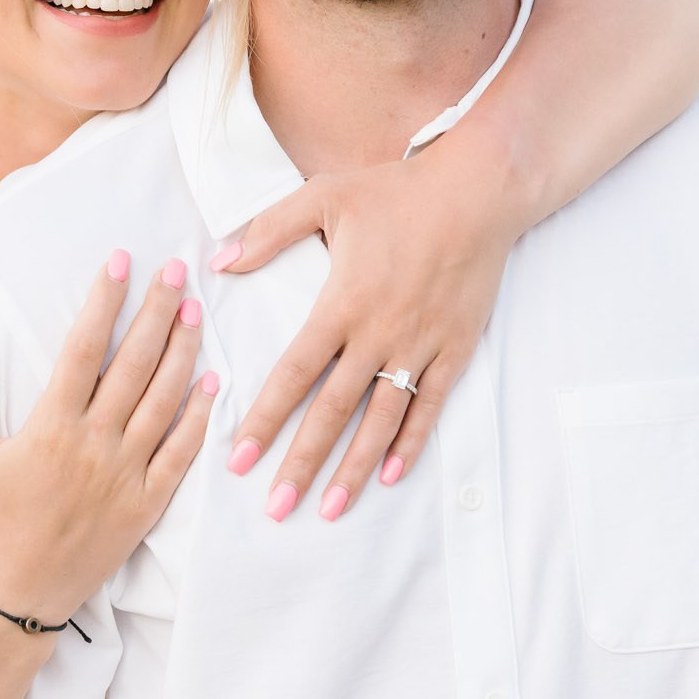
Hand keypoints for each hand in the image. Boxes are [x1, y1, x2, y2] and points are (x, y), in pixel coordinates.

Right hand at [0, 252, 218, 622]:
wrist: (12, 597)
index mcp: (50, 427)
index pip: (84, 348)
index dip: (104, 300)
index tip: (120, 262)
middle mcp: (95, 444)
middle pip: (135, 363)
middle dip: (157, 310)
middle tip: (176, 269)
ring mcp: (126, 475)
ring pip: (165, 400)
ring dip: (183, 350)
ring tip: (196, 310)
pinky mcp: (147, 505)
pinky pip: (181, 453)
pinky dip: (200, 416)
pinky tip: (212, 383)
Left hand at [214, 134, 538, 521]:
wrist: (478, 190)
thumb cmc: (397, 191)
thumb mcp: (324, 196)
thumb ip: (269, 230)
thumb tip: (220, 262)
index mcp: (342, 302)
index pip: (294, 373)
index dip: (266, 418)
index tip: (240, 457)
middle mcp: (379, 333)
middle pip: (333, 411)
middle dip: (302, 462)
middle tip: (277, 508)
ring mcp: (420, 345)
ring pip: (381, 419)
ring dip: (355, 467)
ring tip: (330, 508)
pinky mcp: (455, 348)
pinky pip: (430, 405)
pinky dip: (412, 441)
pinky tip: (391, 474)